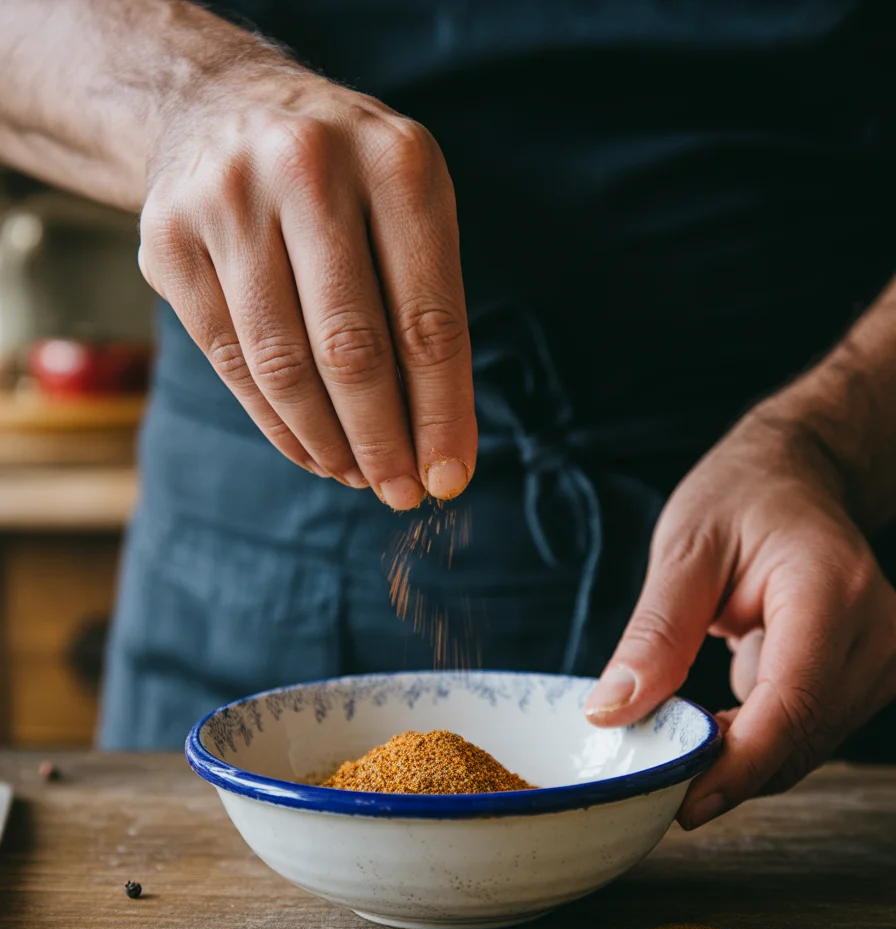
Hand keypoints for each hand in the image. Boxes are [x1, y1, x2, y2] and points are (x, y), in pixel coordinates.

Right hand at [138, 62, 474, 507]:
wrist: (223, 108)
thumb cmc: (345, 183)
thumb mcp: (407, 212)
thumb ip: (429, 315)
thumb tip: (444, 451)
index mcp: (396, 162)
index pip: (428, 319)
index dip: (440, 413)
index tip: (448, 478)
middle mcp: (309, 169)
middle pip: (352, 348)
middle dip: (382, 440)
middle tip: (399, 492)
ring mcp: (228, 201)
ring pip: (283, 365)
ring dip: (327, 442)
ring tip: (356, 475)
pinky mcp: (170, 240)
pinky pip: (231, 362)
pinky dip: (277, 423)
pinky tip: (310, 449)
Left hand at [585, 403, 895, 827]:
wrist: (798, 476)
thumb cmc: (742, 497)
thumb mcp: (685, 550)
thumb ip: (655, 634)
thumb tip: (612, 712)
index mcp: (832, 591)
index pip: (791, 705)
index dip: (737, 768)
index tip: (683, 804)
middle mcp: (876, 632)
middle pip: (800, 738)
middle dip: (728, 766)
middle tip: (653, 764)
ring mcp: (882, 658)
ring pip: (805, 746)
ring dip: (740, 754)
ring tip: (681, 722)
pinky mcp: (868, 676)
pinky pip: (807, 731)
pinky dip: (756, 737)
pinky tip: (716, 716)